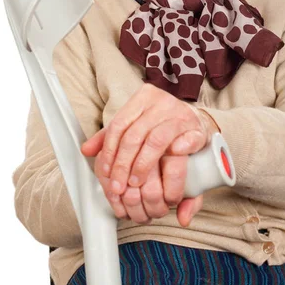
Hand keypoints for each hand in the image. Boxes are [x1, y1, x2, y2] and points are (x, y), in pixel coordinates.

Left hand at [81, 83, 217, 221]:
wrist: (198, 124)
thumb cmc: (164, 127)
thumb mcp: (136, 126)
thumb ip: (112, 137)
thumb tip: (86, 150)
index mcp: (143, 98)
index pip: (118, 125)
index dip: (109, 152)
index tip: (107, 172)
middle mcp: (162, 102)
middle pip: (133, 135)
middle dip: (122, 165)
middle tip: (120, 186)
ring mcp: (181, 114)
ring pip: (155, 140)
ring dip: (142, 166)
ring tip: (137, 183)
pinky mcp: (197, 129)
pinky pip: (185, 141)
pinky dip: (176, 153)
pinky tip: (167, 166)